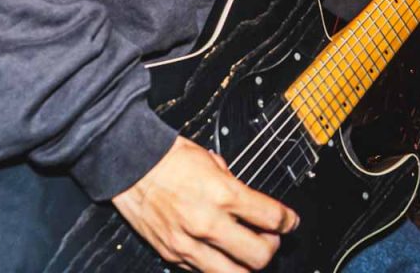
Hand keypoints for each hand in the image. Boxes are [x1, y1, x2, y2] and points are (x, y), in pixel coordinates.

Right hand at [111, 137, 298, 272]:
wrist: (129, 164)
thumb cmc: (167, 157)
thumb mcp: (211, 160)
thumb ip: (233, 183)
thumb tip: (247, 200)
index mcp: (222, 194)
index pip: (271, 217)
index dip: (288, 221)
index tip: (290, 222)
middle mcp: (207, 222)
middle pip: (259, 255)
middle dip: (271, 247)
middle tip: (270, 238)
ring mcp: (188, 243)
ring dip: (246, 265)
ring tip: (246, 253)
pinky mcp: (171, 254)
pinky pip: (202, 271)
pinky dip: (216, 265)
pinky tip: (217, 252)